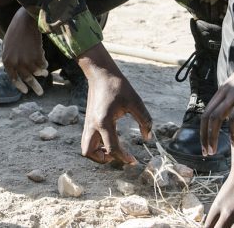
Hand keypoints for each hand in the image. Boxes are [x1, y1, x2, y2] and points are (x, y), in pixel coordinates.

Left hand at [2, 6, 47, 95]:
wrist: (25, 21)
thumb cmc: (15, 31)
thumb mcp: (7, 45)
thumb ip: (10, 58)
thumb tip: (15, 69)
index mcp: (6, 61)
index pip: (13, 78)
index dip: (20, 85)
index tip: (26, 91)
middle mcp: (16, 63)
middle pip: (27, 79)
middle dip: (35, 87)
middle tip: (40, 93)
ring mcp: (27, 60)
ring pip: (37, 72)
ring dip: (42, 73)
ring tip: (45, 73)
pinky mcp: (38, 56)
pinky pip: (43, 65)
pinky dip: (45, 64)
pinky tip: (45, 61)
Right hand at [77, 43, 151, 163]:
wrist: (100, 73)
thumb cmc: (118, 86)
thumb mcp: (135, 101)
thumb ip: (144, 120)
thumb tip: (148, 137)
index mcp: (104, 122)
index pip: (112, 148)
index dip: (124, 158)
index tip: (134, 160)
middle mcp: (93, 125)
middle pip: (89, 153)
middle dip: (103, 159)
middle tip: (117, 154)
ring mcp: (88, 123)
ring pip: (85, 148)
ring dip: (97, 153)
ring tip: (112, 148)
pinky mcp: (88, 121)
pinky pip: (88, 140)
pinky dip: (96, 146)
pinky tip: (109, 139)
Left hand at [200, 42, 233, 154]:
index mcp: (223, 90)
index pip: (206, 112)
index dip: (203, 129)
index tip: (205, 143)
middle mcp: (224, 92)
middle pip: (207, 117)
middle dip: (204, 136)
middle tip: (206, 152)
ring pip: (216, 118)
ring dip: (212, 137)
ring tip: (213, 151)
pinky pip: (233, 118)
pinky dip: (231, 132)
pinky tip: (232, 142)